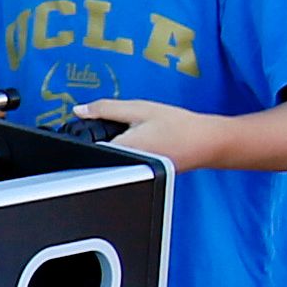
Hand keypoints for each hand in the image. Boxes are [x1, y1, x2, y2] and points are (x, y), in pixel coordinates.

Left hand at [74, 95, 224, 168]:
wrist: (207, 142)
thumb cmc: (179, 126)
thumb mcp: (139, 109)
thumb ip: (105, 109)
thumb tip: (79, 110)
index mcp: (122, 151)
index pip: (87, 145)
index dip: (87, 131)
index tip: (97, 123)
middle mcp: (127, 168)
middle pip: (99, 154)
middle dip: (104, 137)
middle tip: (131, 127)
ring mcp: (136, 176)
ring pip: (113, 159)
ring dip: (118, 144)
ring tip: (143, 135)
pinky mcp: (144, 177)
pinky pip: (126, 163)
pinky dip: (130, 151)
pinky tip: (149, 143)